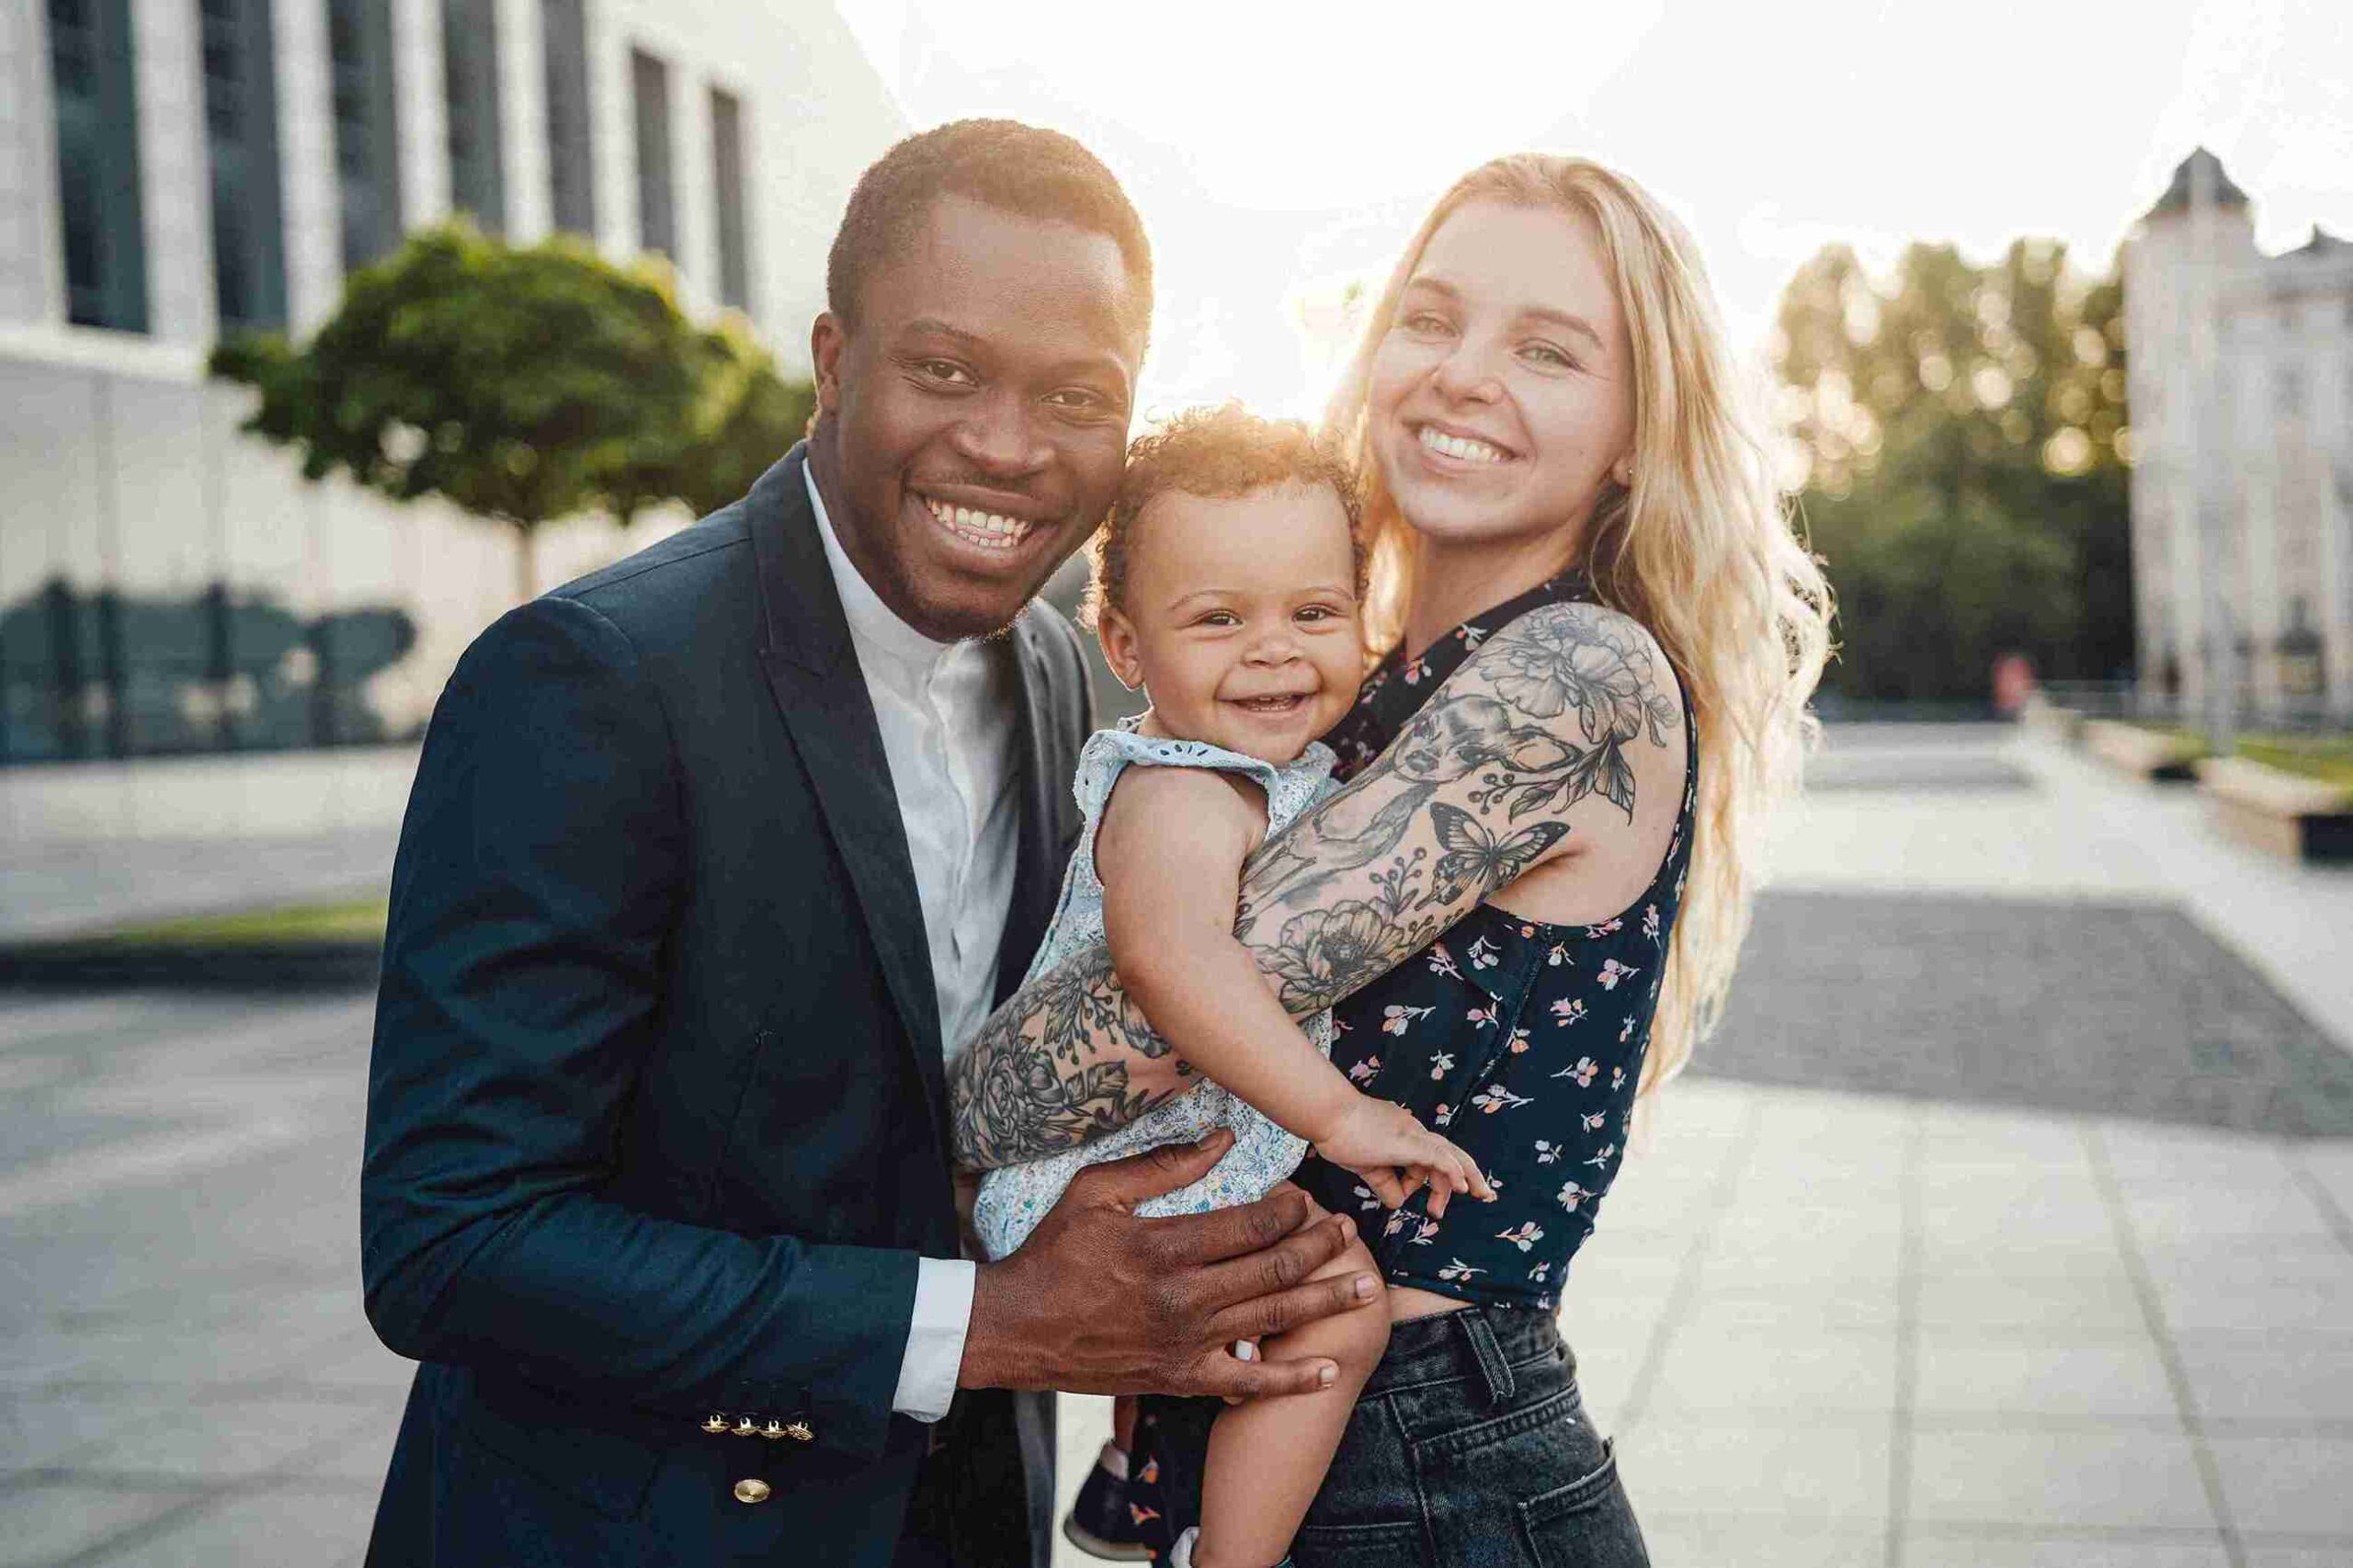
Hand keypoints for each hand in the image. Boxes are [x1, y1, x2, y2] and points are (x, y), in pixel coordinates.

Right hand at [959, 1131, 1379, 1399]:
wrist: (1018, 1329)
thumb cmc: (1054, 1253)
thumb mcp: (1095, 1192)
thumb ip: (1162, 1166)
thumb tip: (1220, 1141)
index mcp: (1164, 1247)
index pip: (1249, 1226)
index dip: (1287, 1210)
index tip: (1302, 1197)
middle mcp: (1183, 1298)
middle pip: (1273, 1270)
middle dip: (1320, 1248)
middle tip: (1349, 1232)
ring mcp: (1186, 1344)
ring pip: (1273, 1320)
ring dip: (1324, 1301)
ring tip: (1365, 1287)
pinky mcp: (1181, 1379)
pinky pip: (1247, 1382)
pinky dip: (1291, 1378)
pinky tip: (1327, 1369)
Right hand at [1311, 1096, 1494, 1217]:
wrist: (1327, 1115)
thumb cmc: (1339, 1135)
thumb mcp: (1366, 1167)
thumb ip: (1384, 1183)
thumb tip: (1398, 1202)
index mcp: (1403, 1135)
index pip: (1431, 1158)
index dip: (1436, 1183)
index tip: (1431, 1207)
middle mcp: (1413, 1130)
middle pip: (1450, 1153)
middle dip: (1469, 1175)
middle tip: (1483, 1196)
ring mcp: (1412, 1134)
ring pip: (1451, 1154)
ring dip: (1467, 1176)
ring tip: (1480, 1194)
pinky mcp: (1408, 1141)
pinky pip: (1439, 1157)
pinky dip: (1453, 1171)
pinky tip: (1462, 1187)